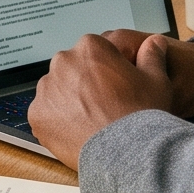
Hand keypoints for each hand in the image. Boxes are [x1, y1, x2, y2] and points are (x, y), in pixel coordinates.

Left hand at [28, 30, 193, 168]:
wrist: (126, 151)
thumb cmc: (142, 114)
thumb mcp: (156, 80)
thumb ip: (152, 55)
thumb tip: (155, 41)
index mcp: (90, 47)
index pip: (92, 52)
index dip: (105, 69)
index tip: (113, 86)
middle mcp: (63, 61)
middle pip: (71, 69)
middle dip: (83, 83)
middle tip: (102, 105)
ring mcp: (47, 88)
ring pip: (56, 91)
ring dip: (68, 101)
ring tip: (90, 120)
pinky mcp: (36, 114)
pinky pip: (45, 113)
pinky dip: (56, 121)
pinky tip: (77, 130)